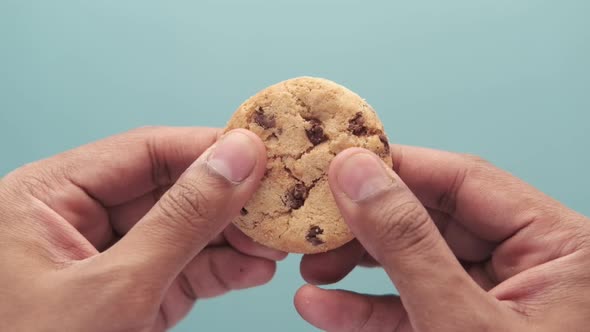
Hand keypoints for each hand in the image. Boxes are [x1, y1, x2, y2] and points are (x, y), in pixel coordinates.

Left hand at [0, 127, 285, 330]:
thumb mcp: (116, 287)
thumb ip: (182, 220)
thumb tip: (237, 158)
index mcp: (49, 197)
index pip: (144, 151)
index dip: (208, 147)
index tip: (262, 151)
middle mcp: (80, 219)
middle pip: (172, 190)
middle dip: (229, 200)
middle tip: (279, 201)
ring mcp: (111, 259)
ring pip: (185, 230)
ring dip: (234, 238)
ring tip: (276, 241)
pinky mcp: (134, 293)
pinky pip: (185, 268)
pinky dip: (223, 270)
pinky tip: (255, 269)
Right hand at [296, 146, 589, 330]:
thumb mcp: (462, 325)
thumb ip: (408, 244)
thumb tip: (357, 173)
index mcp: (559, 245)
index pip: (465, 180)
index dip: (397, 166)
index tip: (338, 164)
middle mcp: (531, 264)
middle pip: (434, 219)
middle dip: (368, 225)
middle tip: (316, 222)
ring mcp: (498, 301)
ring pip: (417, 263)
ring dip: (358, 268)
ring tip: (310, 265)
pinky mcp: (467, 330)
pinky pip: (413, 307)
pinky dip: (367, 310)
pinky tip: (322, 306)